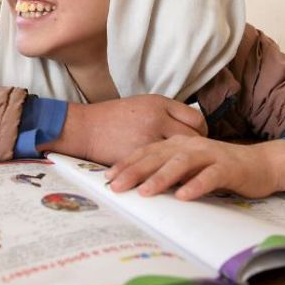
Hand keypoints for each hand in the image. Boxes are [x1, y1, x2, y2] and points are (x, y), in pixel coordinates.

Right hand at [42, 95, 206, 164]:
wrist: (83, 128)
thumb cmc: (110, 117)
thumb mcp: (140, 105)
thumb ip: (163, 114)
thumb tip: (185, 128)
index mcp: (159, 103)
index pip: (196, 118)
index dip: (201, 132)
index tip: (198, 140)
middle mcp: (158, 118)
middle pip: (194, 138)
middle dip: (197, 152)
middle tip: (196, 161)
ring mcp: (148, 137)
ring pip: (181, 156)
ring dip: (186, 167)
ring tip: (188, 174)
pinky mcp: (139, 156)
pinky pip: (163, 169)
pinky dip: (169, 176)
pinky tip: (171, 181)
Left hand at [104, 138, 284, 200]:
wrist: (261, 164)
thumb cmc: (219, 168)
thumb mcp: (189, 168)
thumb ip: (168, 172)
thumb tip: (137, 187)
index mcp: (178, 144)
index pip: (147, 152)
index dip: (127, 164)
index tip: (107, 178)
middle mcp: (190, 145)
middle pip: (158, 156)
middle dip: (135, 171)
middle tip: (116, 186)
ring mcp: (210, 154)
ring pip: (181, 163)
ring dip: (162, 177)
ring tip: (145, 192)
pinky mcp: (228, 167)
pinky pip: (210, 176)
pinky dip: (196, 185)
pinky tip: (184, 196)